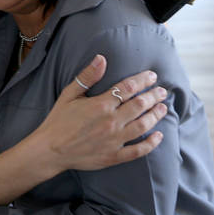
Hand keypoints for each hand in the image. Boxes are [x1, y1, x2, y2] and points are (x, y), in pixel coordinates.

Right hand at [33, 54, 167, 172]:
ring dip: (156, 115)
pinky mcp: (114, 156)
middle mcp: (111, 122)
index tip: (152, 76)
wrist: (50, 150)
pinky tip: (159, 136)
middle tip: (162, 91)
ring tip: (163, 108)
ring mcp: (114, 140)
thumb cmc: (58, 120)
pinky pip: (138, 151)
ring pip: (143, 126)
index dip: (143, 80)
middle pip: (140, 105)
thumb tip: (102, 58)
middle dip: (154, 96)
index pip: (129, 88)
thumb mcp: (69, 94)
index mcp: (101, 105)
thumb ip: (87, 76)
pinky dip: (151, 143)